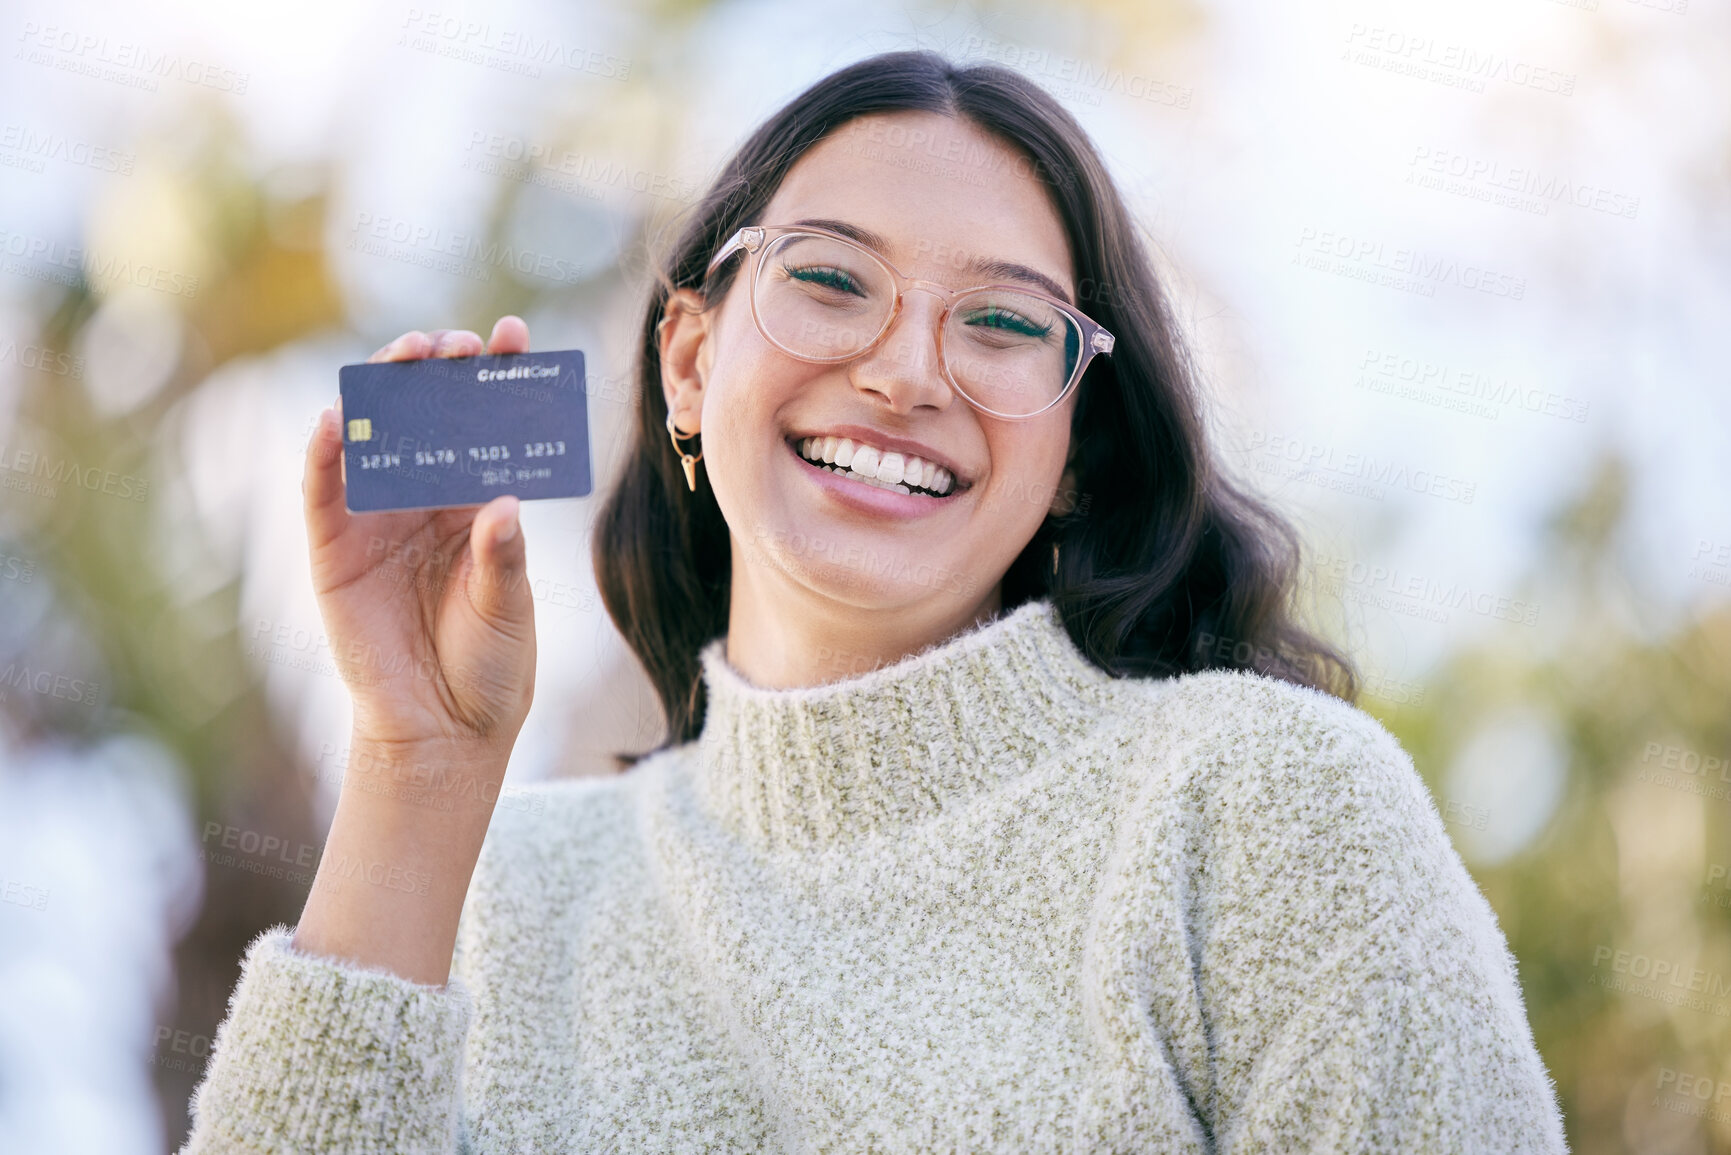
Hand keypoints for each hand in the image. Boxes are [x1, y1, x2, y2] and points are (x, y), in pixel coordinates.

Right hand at [301, 317, 537, 764]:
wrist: (443, 729)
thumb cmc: (490, 665)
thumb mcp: (507, 607)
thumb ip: (502, 555)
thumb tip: (504, 503)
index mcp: (478, 503)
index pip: (487, 425)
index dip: (498, 378)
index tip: (515, 337)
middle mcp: (426, 500)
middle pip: (427, 415)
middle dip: (439, 369)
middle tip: (457, 344)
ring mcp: (378, 519)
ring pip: (374, 437)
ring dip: (385, 389)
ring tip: (408, 356)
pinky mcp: (334, 548)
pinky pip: (323, 491)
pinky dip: (325, 453)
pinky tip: (336, 418)